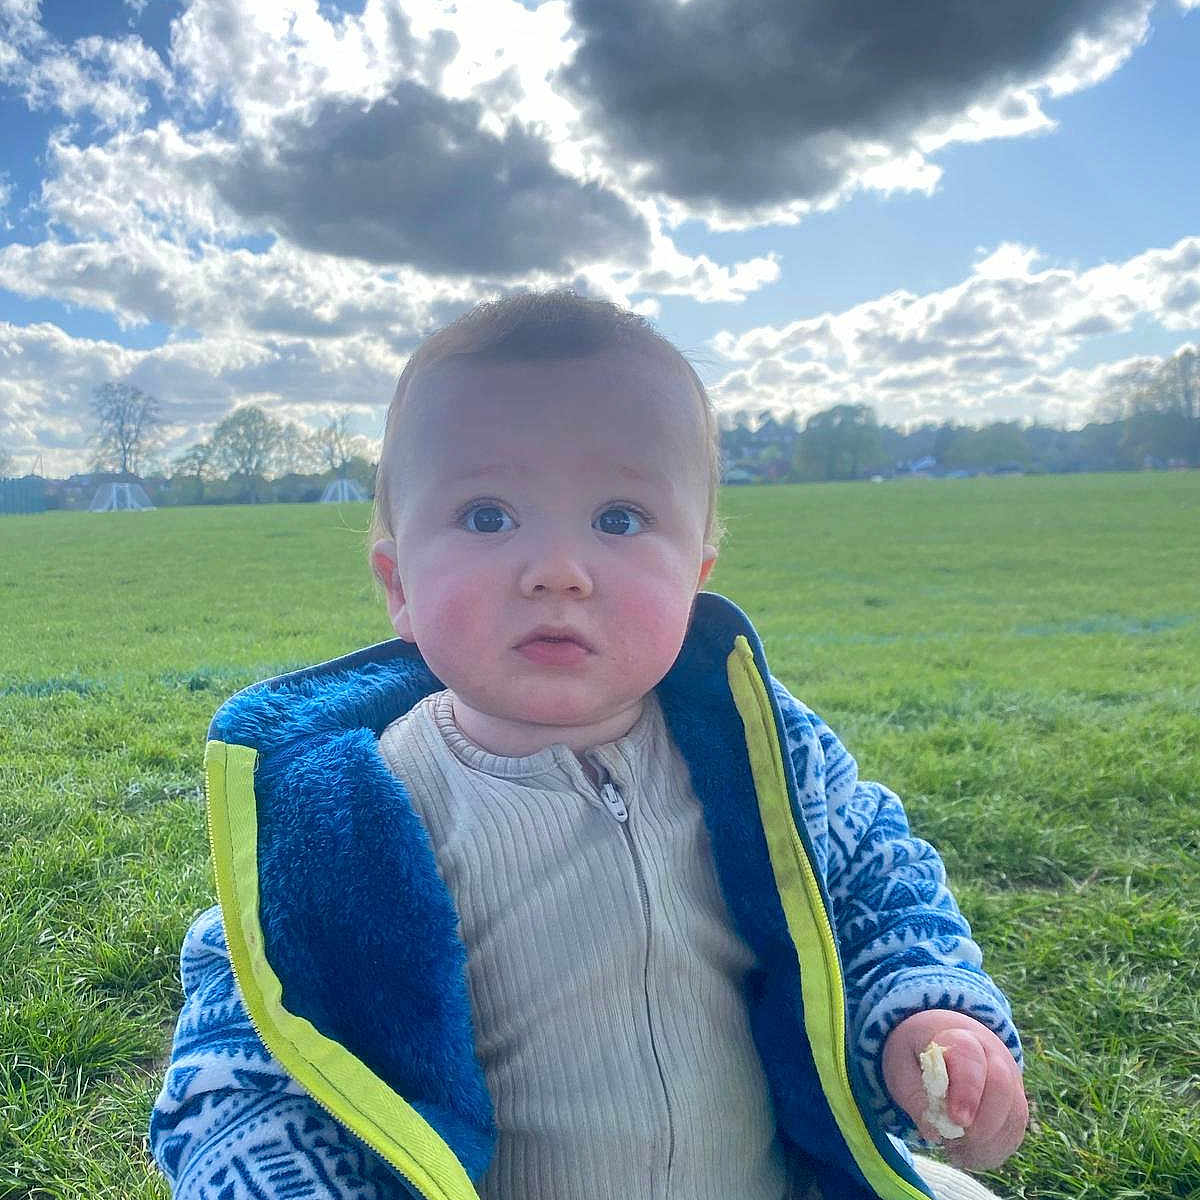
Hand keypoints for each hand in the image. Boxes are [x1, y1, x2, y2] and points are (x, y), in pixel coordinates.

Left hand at [881, 1009, 1027, 1169]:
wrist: (943, 1039)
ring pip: (1013, 1115)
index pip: (970, 1059)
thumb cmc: (918, 1052)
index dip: (967, 1091)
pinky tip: (966, 1153)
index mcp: (959, 1038)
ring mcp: (1010, 1080)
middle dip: (981, 1123)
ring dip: (985, 1143)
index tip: (957, 1120)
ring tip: (953, 1150)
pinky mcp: (1014, 1105)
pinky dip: (992, 1151)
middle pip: (1001, 1088)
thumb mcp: (900, 1064)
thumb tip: (933, 1132)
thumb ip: (912, 1094)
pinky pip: (1014, 1133)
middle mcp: (993, 1055)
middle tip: (953, 1141)